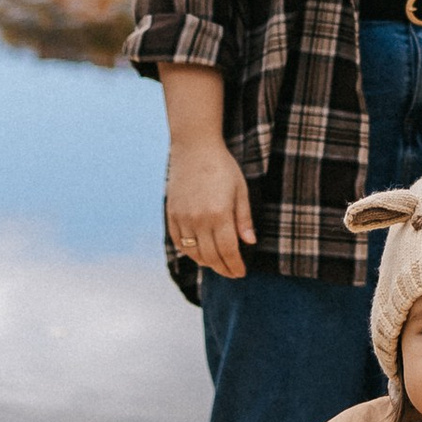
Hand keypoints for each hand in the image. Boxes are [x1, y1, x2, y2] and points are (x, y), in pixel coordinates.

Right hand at [166, 128, 255, 278]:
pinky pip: (179, 242)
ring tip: (217, 264)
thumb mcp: (240, 190)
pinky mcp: (171, 214)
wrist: (194, 148)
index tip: (241, 273)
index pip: (228, 251)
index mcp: (219, 214)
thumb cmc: (222, 167)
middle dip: (223, 268)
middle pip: (211, 256)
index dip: (235, 266)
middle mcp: (199, 220)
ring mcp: (182, 218)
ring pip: (193, 253)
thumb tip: (249, 243)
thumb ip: (244, 218)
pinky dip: (189, 252)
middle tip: (232, 273)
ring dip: (207, 263)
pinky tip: (199, 254)